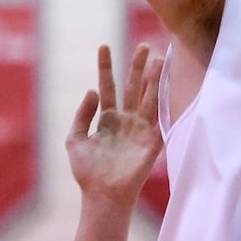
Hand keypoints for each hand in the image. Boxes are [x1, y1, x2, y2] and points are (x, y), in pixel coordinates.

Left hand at [66, 43, 164, 205]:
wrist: (102, 194)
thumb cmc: (87, 171)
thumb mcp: (75, 139)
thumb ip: (82, 114)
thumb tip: (91, 90)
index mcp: (106, 118)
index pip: (107, 86)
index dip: (105, 67)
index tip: (103, 46)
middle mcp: (125, 120)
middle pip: (132, 87)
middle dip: (137, 66)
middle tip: (143, 45)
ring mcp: (139, 128)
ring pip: (147, 97)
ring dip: (153, 78)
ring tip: (157, 57)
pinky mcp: (152, 140)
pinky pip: (158, 116)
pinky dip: (162, 100)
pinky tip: (165, 84)